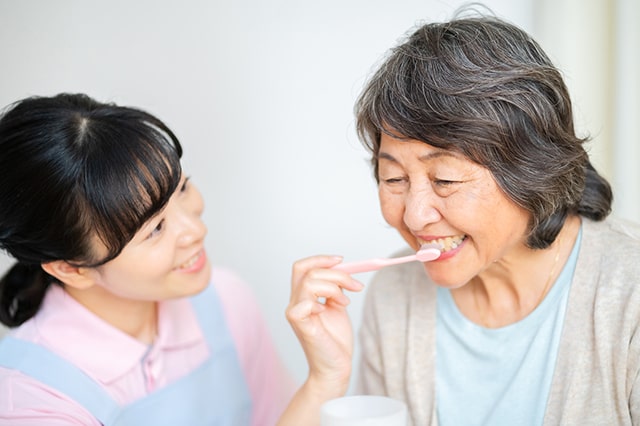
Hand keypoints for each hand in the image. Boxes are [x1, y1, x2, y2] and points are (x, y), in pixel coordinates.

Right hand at [286, 255, 363, 397]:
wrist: (336, 367)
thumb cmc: (336, 341)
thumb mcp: (338, 306)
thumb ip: (335, 288)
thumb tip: (343, 270)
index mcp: (303, 297)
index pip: (302, 268)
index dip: (320, 260)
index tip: (341, 259)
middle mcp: (295, 302)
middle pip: (307, 270)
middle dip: (335, 273)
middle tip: (354, 284)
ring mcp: (294, 312)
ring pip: (309, 282)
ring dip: (334, 287)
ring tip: (345, 302)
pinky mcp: (298, 322)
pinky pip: (306, 301)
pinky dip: (323, 300)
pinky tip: (331, 310)